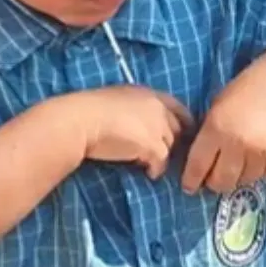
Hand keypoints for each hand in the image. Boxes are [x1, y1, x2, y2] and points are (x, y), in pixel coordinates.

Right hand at [70, 86, 191, 178]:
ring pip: (170, 146)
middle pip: (175, 128)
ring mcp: (157, 126)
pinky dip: (156, 169)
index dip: (183, 119)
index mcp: (146, 93)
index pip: (175, 106)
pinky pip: (162, 162)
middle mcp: (157, 107)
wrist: (80, 121)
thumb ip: (131, 109)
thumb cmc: (88, 110)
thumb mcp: (115, 101)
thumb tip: (134, 123)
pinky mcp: (153, 146)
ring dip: (162, 156)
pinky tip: (149, 173)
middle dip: (171, 141)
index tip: (184, 130)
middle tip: (161, 152)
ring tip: (150, 164)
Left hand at [182, 65, 265, 194]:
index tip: (188, 187)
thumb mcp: (216, 109)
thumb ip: (207, 136)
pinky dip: (256, 171)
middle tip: (211, 180)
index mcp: (216, 130)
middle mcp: (239, 144)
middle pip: (222, 181)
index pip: (199, 165)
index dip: (191, 180)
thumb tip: (198, 163)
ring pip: (243, 181)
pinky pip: (264, 174)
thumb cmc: (243, 93)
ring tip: (234, 167)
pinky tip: (253, 159)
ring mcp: (262, 152)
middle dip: (214, 183)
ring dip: (236, 178)